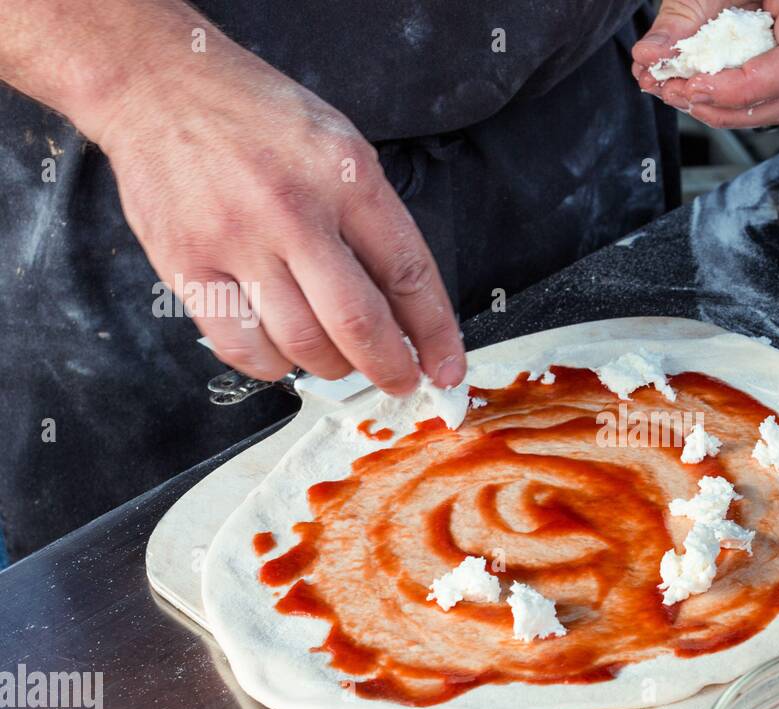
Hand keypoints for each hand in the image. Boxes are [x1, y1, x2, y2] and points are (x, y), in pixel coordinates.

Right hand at [96, 38, 463, 392]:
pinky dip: (272, 365)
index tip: (447, 365)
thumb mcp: (339, 146)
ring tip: (338, 360)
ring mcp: (236, 240)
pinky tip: (282, 353)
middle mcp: (293, 210)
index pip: (407, 273)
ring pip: (302, 343)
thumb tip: (405, 306)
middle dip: (390, 368)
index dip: (435, 333)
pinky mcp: (185, 263)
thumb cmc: (256, 116)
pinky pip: (240, 346)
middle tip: (400, 381)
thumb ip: (372, 221)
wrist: (158, 84)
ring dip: (332, 368)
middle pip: (358, 322)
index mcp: (344, 177)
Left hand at [631, 0, 778, 128]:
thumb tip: (649, 57)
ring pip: (776, 104)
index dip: (743, 90)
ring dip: (722, 110)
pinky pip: (765, 92)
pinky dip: (724, 98)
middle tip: (678, 93)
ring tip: (677, 92)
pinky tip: (691, 87)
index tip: (696, 87)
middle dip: (726, 108)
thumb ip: (680, 19)